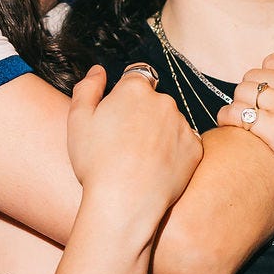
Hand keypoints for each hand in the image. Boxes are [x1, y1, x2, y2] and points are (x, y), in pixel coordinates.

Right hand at [66, 66, 199, 227]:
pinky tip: (156, 168)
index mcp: (135, 89)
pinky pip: (185, 144)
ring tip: (140, 160)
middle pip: (155, 100)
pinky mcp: (196, 149)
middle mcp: (164, 101)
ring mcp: (183, 125)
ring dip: (160, 133)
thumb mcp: (77, 120)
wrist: (124, 202)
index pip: (137, 77)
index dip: (126, 94)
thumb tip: (99, 71)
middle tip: (125, 142)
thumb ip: (87, 88)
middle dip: (143, 114)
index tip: (119, 114)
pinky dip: (174, 153)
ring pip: (171, 122)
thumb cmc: (96, 162)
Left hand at [216, 40, 273, 221]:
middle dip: (250, 88)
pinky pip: (238, 114)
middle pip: (256, 75)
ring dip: (237, 102)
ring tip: (238, 115)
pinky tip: (228, 124)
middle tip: (249, 104)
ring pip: (244, 92)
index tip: (265, 88)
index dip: (267, 74)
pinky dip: (228, 117)